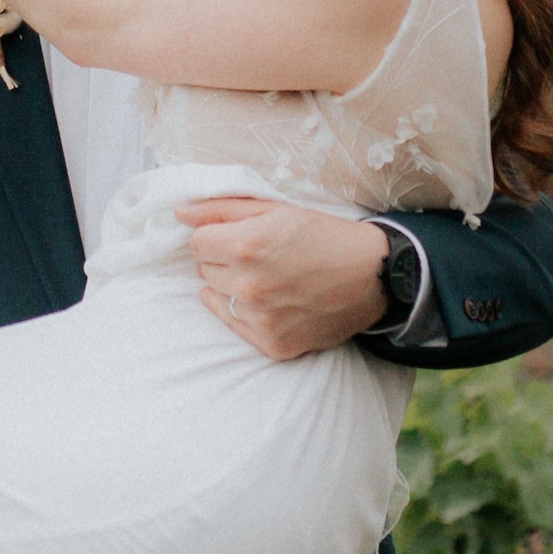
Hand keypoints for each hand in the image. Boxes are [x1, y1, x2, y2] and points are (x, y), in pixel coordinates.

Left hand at [178, 196, 393, 361]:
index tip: (239, 237)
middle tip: (260, 257)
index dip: (216, 236)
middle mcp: (248, 285)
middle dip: (224, 260)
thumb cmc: (324, 236)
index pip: (196, 242)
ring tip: (270, 278)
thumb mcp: (276, 209)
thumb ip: (222, 209)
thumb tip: (179, 213)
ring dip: (234, 287)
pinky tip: (273, 301)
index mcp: (246, 245)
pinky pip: (235, 325)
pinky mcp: (272, 344)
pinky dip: (247, 313)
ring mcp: (259, 319)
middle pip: (205, 270)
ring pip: (218, 297)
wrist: (373, 276)